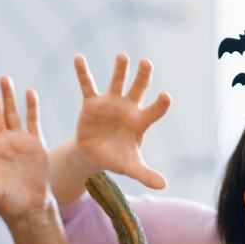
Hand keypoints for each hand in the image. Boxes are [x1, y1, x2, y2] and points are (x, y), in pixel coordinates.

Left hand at [0, 77, 52, 228]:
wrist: (31, 207)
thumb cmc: (9, 204)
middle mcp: (2, 143)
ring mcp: (18, 142)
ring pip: (11, 114)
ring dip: (8, 97)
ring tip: (4, 79)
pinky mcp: (35, 144)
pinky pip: (32, 121)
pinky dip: (31, 107)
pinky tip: (29, 92)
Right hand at [71, 53, 170, 188]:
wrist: (94, 155)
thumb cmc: (117, 159)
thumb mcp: (130, 168)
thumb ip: (146, 174)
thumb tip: (164, 186)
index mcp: (140, 122)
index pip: (153, 111)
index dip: (160, 105)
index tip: (166, 96)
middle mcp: (128, 108)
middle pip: (139, 88)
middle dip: (143, 76)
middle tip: (147, 63)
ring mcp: (110, 103)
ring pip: (117, 82)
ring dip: (120, 69)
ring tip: (123, 57)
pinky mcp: (92, 103)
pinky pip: (87, 85)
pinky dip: (83, 72)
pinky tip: (78, 58)